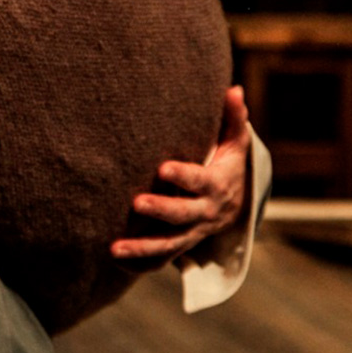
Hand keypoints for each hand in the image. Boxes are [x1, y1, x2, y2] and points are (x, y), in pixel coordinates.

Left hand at [112, 86, 251, 265]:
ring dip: (142, 248)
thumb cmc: (228, 164)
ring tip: (114, 248)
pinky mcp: (180, 245)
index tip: (161, 168)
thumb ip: (233, 118)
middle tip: (136, 203)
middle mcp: (204, 213)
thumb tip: (234, 89)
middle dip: (160, 210)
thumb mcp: (235, 143)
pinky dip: (140, 263)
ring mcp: (192, 233)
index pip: (198, 181)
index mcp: (215, 186)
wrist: (237, 204)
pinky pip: (162, 259)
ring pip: (169, 245)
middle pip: (182, 215)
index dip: (182, 176)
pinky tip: (115, 260)